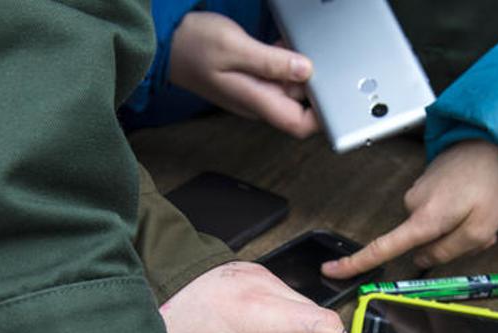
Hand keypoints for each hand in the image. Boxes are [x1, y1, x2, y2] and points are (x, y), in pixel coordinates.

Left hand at [160, 261, 352, 332]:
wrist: (145, 286)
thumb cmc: (161, 328)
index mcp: (248, 311)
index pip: (319, 324)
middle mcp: (258, 286)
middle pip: (318, 318)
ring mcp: (257, 275)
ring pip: (306, 308)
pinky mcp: (254, 273)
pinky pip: (289, 300)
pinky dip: (291, 324)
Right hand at [169, 12, 317, 138]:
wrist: (165, 43)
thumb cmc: (191, 46)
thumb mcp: (234, 47)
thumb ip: (271, 62)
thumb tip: (304, 70)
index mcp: (256, 101)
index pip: (299, 124)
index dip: (322, 116)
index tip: (333, 95)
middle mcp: (258, 102)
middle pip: (300, 104)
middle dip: (312, 82)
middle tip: (314, 56)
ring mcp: (254, 92)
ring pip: (290, 88)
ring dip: (298, 70)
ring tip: (293, 48)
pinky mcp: (251, 80)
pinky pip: (277, 76)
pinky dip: (285, 63)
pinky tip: (281, 46)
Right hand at [321, 140, 497, 278]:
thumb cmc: (493, 183)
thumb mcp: (481, 230)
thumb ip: (449, 251)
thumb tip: (424, 260)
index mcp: (425, 217)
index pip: (383, 247)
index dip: (356, 263)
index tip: (332, 270)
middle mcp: (414, 203)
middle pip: (422, 242)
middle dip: (450, 243)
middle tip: (480, 231)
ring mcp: (418, 191)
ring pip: (433, 228)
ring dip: (456, 227)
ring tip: (479, 209)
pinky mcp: (426, 184)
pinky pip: (437, 211)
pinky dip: (456, 213)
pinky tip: (474, 199)